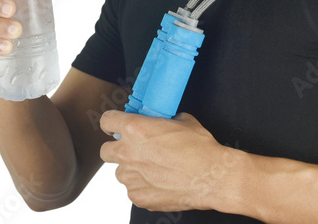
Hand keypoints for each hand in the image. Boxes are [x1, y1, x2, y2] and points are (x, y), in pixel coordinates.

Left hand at [99, 110, 241, 212]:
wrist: (211, 177)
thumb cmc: (200, 149)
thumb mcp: (183, 121)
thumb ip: (164, 121)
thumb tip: (163, 122)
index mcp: (135, 129)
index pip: (107, 121)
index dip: (110, 123)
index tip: (113, 127)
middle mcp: (127, 153)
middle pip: (105, 151)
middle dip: (116, 150)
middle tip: (132, 151)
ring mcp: (131, 177)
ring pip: (120, 173)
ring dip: (131, 170)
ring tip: (153, 170)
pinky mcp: (138, 196)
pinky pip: (133, 190)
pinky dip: (143, 187)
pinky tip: (160, 184)